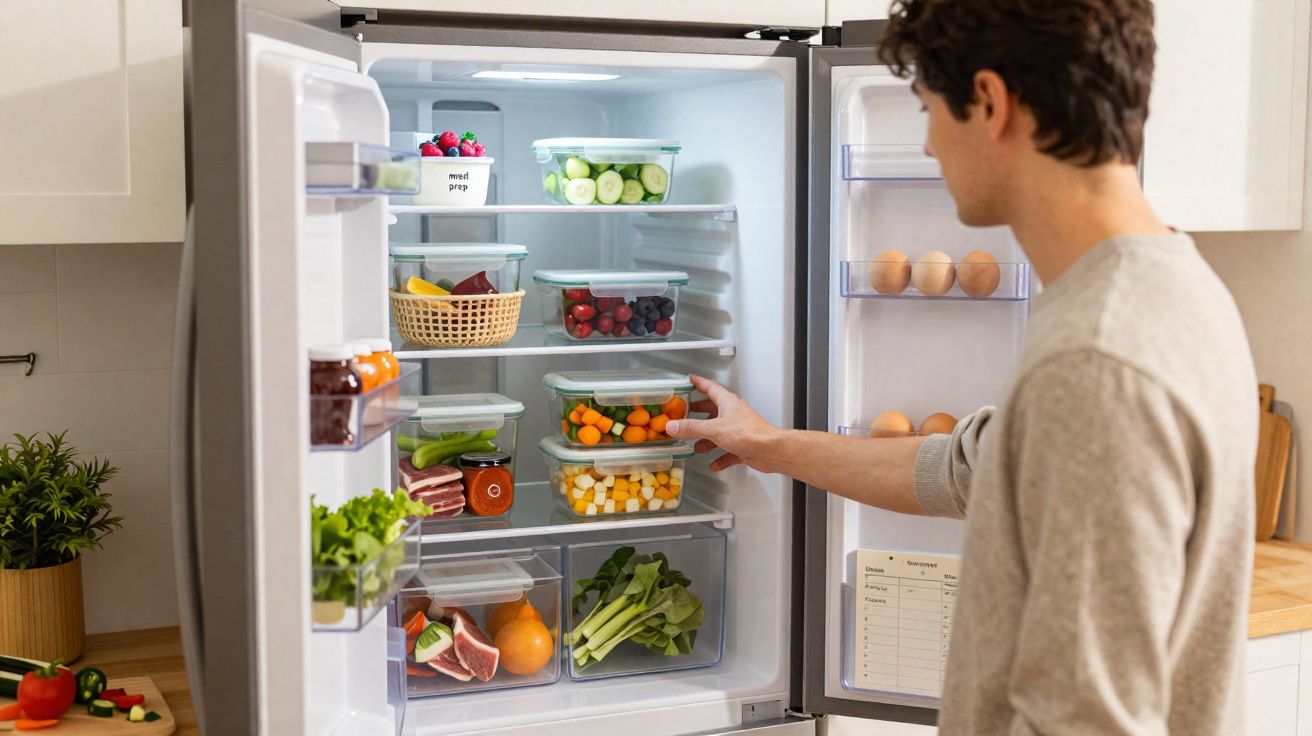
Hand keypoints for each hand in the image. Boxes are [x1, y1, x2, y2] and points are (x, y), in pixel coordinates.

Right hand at [666, 375, 781, 472]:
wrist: (769, 450)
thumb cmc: (746, 432)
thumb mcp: (713, 429)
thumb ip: (691, 428)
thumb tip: (671, 426)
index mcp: (727, 402)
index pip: (710, 388)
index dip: (699, 383)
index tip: (690, 380)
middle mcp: (733, 414)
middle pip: (713, 411)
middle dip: (699, 414)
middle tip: (685, 414)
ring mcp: (739, 430)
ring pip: (719, 433)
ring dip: (707, 440)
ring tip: (695, 447)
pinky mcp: (744, 446)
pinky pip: (728, 451)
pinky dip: (720, 457)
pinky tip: (713, 465)